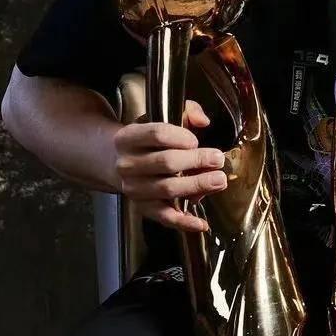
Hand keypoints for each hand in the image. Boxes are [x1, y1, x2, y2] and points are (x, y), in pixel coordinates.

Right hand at [112, 99, 225, 232]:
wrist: (116, 161)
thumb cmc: (148, 139)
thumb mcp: (161, 117)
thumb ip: (186, 112)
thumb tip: (203, 121)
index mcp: (129, 137)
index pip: (157, 134)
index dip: (181, 136)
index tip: (196, 140)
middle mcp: (127, 164)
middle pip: (166, 162)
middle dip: (196, 161)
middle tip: (218, 159)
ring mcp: (133, 188)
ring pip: (168, 189)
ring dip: (197, 186)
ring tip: (219, 181)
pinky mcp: (143, 207)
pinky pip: (164, 217)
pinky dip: (184, 222)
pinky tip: (202, 223)